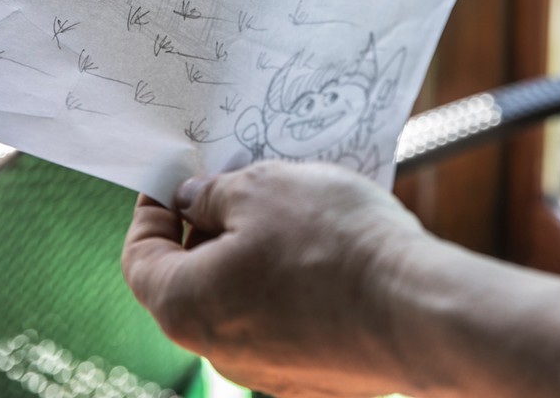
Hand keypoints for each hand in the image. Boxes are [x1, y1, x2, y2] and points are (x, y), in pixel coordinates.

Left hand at [121, 161, 426, 397]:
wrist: (419, 310)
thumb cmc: (333, 245)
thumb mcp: (261, 189)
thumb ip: (211, 195)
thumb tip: (193, 201)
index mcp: (185, 306)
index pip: (140, 258)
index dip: (152, 212)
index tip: (174, 183)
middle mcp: (218, 350)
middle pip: (191, 280)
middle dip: (208, 228)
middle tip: (237, 185)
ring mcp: (268, 370)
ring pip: (241, 299)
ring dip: (252, 254)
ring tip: (289, 212)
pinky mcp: (313, 375)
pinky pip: (283, 320)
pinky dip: (288, 284)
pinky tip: (322, 251)